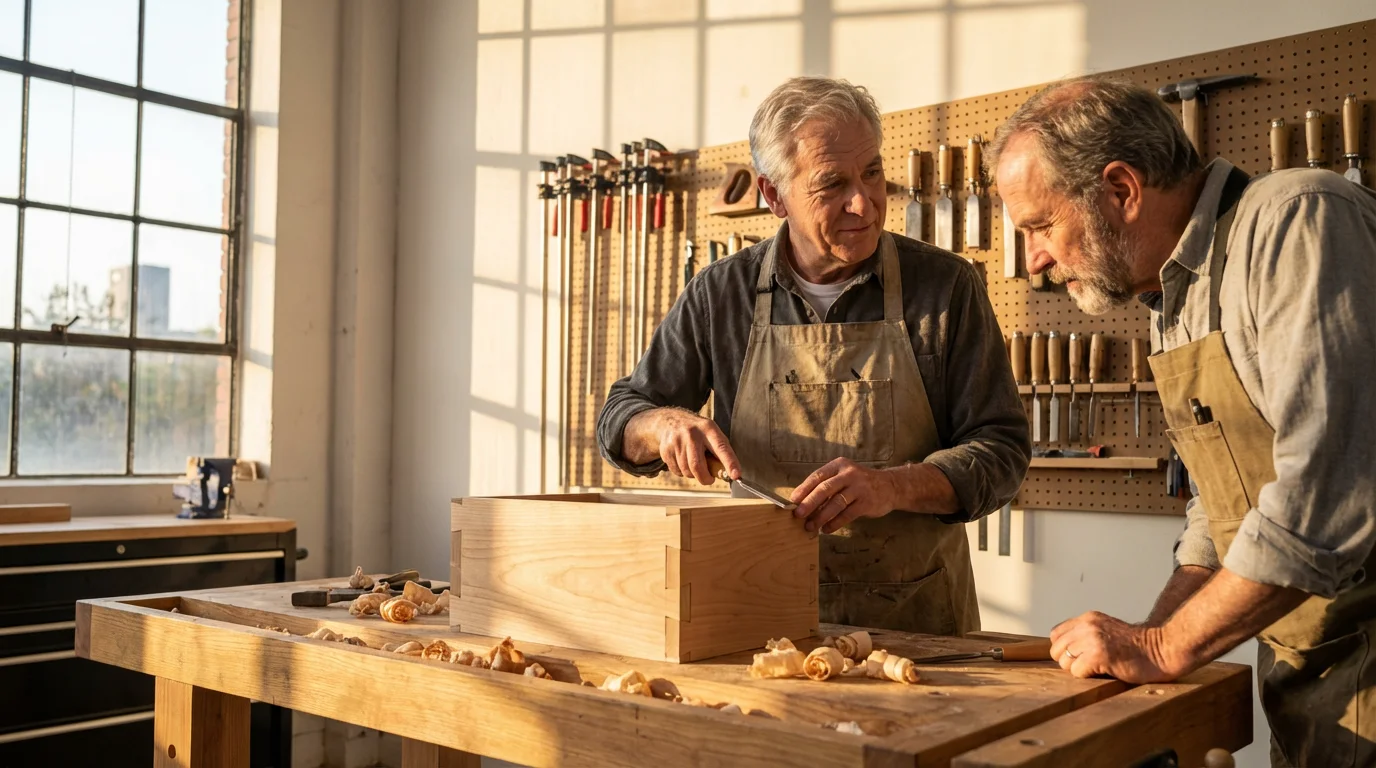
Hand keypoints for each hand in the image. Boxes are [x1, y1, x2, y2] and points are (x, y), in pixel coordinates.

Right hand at [635, 408, 740, 485]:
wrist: (670, 421)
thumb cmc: (697, 432)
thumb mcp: (711, 433)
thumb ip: (720, 450)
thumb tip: (729, 474)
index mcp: (708, 428)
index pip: (721, 448)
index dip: (730, 463)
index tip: (736, 475)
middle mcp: (692, 434)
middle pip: (697, 465)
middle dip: (705, 478)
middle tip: (709, 479)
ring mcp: (677, 441)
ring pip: (687, 471)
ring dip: (693, 474)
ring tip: (694, 464)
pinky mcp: (666, 450)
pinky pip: (677, 471)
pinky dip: (682, 472)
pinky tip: (683, 461)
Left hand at [789, 458, 899, 533]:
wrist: (890, 486)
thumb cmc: (859, 483)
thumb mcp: (844, 476)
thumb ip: (827, 486)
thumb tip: (803, 502)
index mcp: (839, 465)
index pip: (817, 476)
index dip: (804, 489)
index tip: (792, 500)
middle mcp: (849, 474)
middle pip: (825, 489)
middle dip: (809, 503)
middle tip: (798, 514)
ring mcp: (859, 488)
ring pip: (836, 503)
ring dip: (821, 516)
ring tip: (810, 526)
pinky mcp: (866, 502)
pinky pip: (847, 514)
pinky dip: (835, 523)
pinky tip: (826, 529)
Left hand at [1049, 611, 1185, 682]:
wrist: (1163, 650)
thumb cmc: (1138, 647)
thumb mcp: (1107, 631)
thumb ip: (1086, 635)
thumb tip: (1064, 652)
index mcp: (1087, 618)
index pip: (1055, 634)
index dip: (1064, 649)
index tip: (1079, 656)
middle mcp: (1087, 626)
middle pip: (1056, 650)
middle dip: (1069, 662)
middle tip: (1090, 665)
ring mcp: (1092, 639)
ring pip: (1065, 662)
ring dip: (1079, 669)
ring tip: (1099, 667)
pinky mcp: (1099, 655)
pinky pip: (1077, 672)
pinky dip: (1088, 676)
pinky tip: (1105, 671)